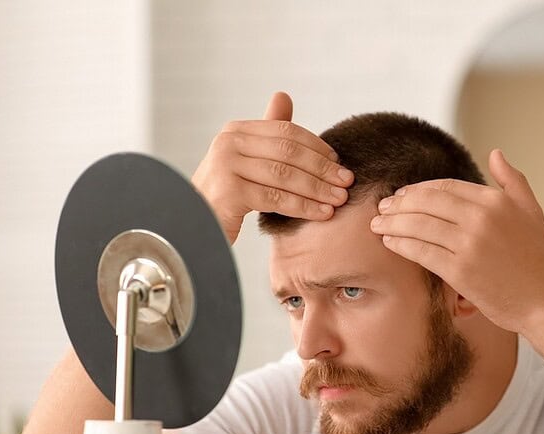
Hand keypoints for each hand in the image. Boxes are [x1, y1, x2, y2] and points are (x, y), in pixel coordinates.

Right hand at [191, 92, 354, 243]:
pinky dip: (304, 206)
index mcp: (235, 131)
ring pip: (286, 175)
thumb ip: (268, 134)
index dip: (317, 147)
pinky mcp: (229, 191)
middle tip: (347, 182)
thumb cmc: (226, 197)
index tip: (340, 163)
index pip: (286, 132)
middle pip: (289, 152)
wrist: (195, 228)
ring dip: (318, 188)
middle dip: (322, 168)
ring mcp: (226, 165)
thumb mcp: (247, 161)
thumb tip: (283, 95)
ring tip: (340, 199)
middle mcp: (228, 142)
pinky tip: (323, 213)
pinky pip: (277, 198)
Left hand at [369, 149, 543, 333]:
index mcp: (496, 201)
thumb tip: (495, 153)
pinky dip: (400, 244)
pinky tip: (389, 242)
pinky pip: (420, 251)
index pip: (445, 186)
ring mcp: (469, 244)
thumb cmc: (537, 259)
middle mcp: (481, 218)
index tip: (403, 195)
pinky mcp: (459, 271)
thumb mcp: (531, 211)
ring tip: (377, 224)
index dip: (418, 189)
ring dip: (392, 222)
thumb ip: (513, 180)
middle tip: (382, 207)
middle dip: (399, 203)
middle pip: (426, 202)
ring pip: (419, 225)